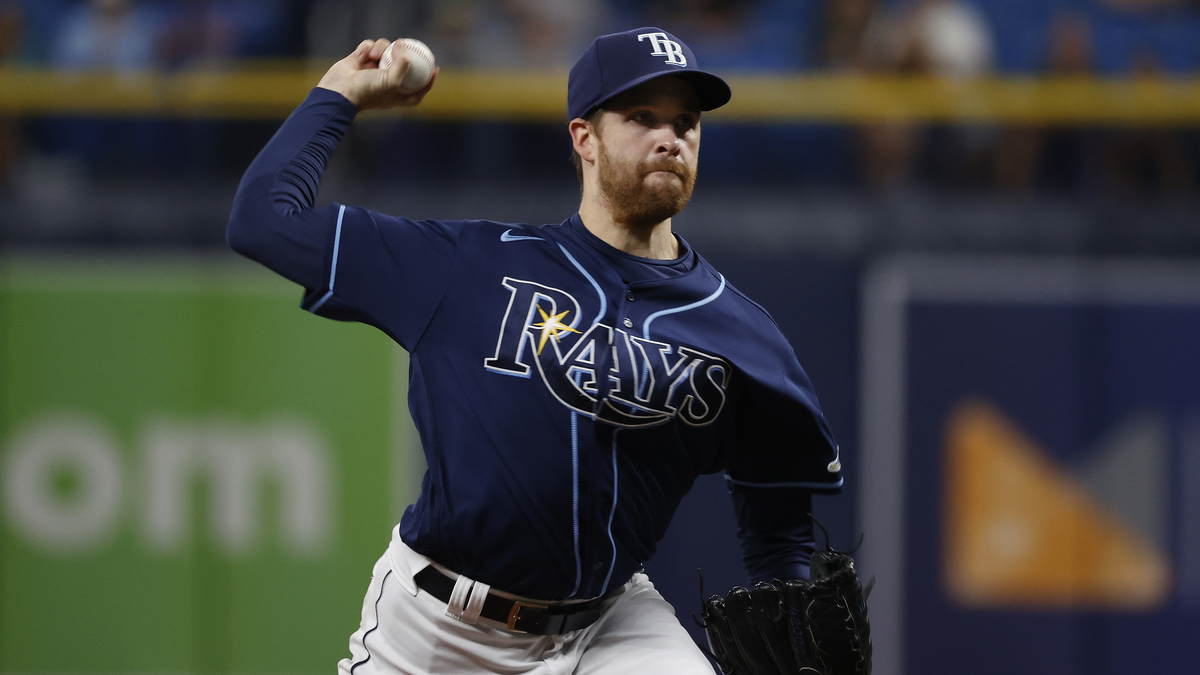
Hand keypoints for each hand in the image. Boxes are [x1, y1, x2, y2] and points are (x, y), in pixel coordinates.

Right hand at [317, 38, 437, 110]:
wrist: (338, 91)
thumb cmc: (366, 92)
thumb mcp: (391, 82)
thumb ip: (403, 66)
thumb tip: (406, 49)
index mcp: (394, 95)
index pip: (416, 92)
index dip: (427, 83)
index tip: (435, 70)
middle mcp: (384, 82)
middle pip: (402, 67)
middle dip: (407, 56)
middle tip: (413, 46)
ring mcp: (371, 70)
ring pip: (385, 51)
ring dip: (381, 49)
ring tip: (375, 55)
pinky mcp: (358, 60)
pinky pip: (368, 47)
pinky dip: (367, 48)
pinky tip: (363, 55)